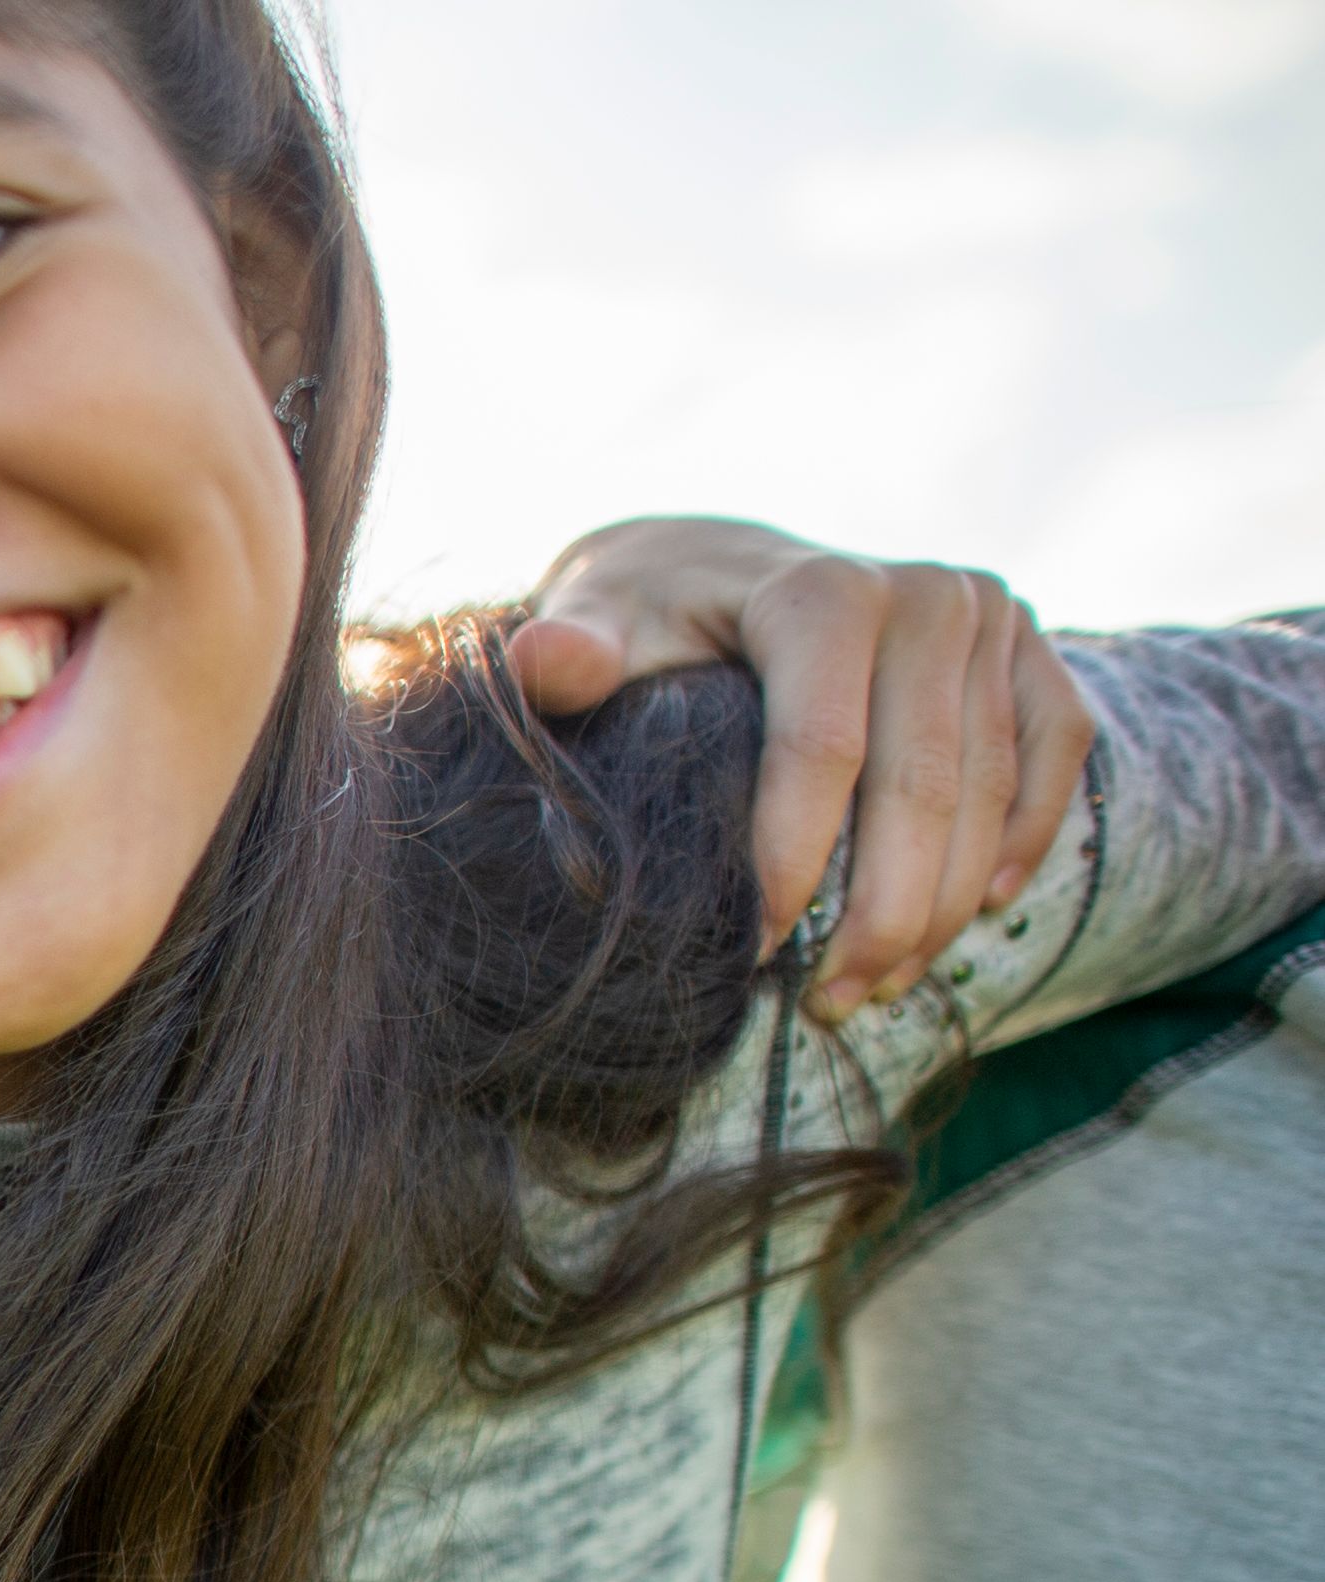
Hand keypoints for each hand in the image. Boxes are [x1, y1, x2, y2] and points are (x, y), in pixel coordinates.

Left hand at [510, 517, 1091, 1020]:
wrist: (718, 562)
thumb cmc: (649, 613)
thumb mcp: (597, 620)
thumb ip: (571, 649)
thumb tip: (542, 665)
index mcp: (823, 590)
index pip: (823, 749)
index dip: (790, 862)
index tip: (753, 954)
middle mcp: (926, 595)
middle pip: (922, 784)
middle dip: (880, 912)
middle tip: (833, 1002)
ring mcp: (989, 617)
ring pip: (992, 787)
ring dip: (946, 903)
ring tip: (883, 984)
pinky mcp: (1029, 645)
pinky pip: (1056, 748)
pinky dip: (1027, 834)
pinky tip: (981, 910)